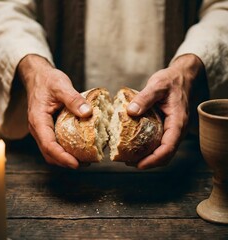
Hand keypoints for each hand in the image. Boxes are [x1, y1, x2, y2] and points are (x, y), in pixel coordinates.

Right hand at [18, 54, 91, 168]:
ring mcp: (42, 129)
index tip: (76, 164)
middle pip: (49, 153)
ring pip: (50, 151)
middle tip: (84, 164)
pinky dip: (64, 150)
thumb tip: (88, 113)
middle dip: (65, 162)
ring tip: (83, 160)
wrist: (38, 76)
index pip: (48, 145)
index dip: (62, 157)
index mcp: (38, 120)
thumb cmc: (48, 80)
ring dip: (65, 158)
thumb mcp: (61, 86)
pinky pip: (54, 144)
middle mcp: (38, 128)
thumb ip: (73, 99)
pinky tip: (78, 148)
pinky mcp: (47, 128)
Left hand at [127, 54, 204, 168]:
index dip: (154, 159)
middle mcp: (178, 128)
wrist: (182, 76)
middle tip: (130, 163)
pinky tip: (136, 146)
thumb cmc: (171, 80)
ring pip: (164, 151)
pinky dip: (150, 148)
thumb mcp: (157, 85)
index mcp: (178, 121)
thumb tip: (130, 112)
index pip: (169, 147)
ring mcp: (174, 129)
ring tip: (131, 159)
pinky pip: (161, 142)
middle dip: (149, 162)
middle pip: (166, 154)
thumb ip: (145, 98)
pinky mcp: (168, 126)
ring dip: (149, 157)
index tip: (139, 165)